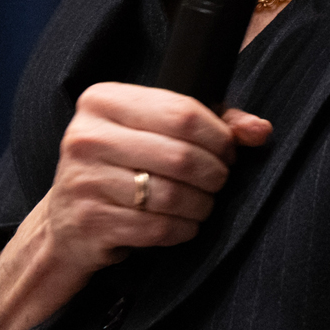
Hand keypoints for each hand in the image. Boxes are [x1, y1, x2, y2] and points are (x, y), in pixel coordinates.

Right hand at [0, 83, 270, 329]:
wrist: (67, 222)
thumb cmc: (124, 166)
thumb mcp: (159, 132)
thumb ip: (214, 123)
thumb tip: (261, 130)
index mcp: (102, 99)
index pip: (183, 112)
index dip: (219, 137)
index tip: (228, 152)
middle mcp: (85, 135)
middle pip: (182, 155)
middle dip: (214, 174)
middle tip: (218, 182)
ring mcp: (82, 180)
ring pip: (172, 194)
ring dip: (201, 205)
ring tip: (203, 205)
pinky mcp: (88, 221)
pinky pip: (157, 228)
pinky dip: (183, 229)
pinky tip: (182, 224)